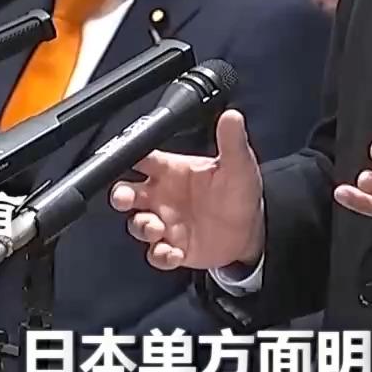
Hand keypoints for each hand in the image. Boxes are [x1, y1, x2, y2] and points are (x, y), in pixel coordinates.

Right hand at [111, 108, 264, 271]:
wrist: (252, 231)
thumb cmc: (239, 192)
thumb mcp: (238, 165)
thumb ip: (231, 141)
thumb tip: (232, 116)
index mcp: (172, 171)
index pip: (141, 158)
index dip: (127, 157)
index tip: (123, 159)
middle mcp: (162, 196)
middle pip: (126, 192)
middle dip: (119, 195)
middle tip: (125, 198)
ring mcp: (166, 223)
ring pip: (137, 224)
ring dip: (141, 227)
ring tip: (156, 228)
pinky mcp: (173, 248)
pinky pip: (156, 254)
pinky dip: (160, 255)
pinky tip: (172, 253)